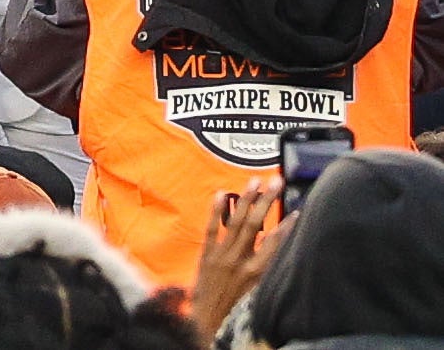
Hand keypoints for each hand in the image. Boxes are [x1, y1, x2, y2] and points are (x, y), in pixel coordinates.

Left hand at [193, 189, 287, 335]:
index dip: (287, 225)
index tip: (298, 210)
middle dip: (267, 200)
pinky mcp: (206, 254)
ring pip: (236, 222)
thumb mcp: (262, 292)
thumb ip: (270, 271)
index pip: (276, 242)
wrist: (210, 322)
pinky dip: (216, 211)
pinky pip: (211, 228)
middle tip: (276, 180)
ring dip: (246, 199)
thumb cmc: (239, 310)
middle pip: (256, 224)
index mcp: (258, 272)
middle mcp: (240, 260)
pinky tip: (220, 194)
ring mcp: (222, 255)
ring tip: (254, 181)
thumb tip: (281, 248)